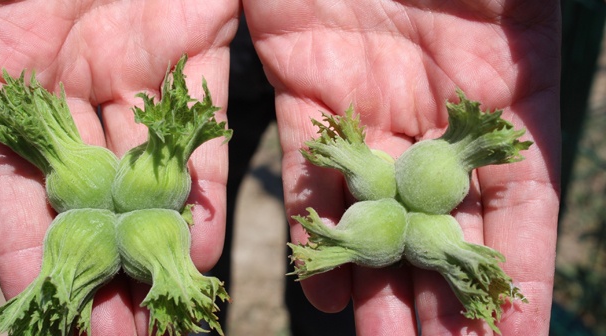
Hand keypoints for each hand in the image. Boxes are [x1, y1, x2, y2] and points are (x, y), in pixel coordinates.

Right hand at [0, 1, 237, 334]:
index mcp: (2, 76)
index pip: (14, 186)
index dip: (29, 254)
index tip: (51, 318)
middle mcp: (71, 85)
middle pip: (91, 192)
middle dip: (107, 262)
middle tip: (124, 332)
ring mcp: (134, 69)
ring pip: (149, 167)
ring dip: (159, 236)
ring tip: (169, 297)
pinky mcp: (196, 40)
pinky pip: (202, 119)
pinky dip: (204, 178)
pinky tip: (206, 237)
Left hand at [243, 1, 559, 333]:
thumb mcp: (515, 4)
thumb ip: (529, 62)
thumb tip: (531, 142)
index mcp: (504, 93)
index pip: (517, 203)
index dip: (519, 270)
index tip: (516, 335)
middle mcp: (435, 114)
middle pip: (439, 222)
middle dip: (441, 295)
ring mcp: (369, 106)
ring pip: (373, 209)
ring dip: (379, 282)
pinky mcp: (303, 82)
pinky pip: (307, 168)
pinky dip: (316, 226)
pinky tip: (323, 294)